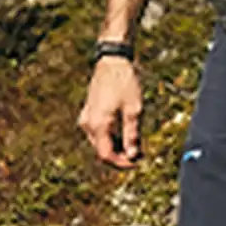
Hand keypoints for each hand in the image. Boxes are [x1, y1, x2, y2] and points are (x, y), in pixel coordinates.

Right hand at [79, 60, 142, 174]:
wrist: (112, 61)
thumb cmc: (124, 82)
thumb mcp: (134, 109)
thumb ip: (132, 134)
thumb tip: (133, 155)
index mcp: (98, 125)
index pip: (106, 155)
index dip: (121, 163)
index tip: (136, 163)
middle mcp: (88, 124)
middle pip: (102, 150)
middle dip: (120, 155)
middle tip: (138, 155)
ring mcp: (87, 117)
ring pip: (99, 141)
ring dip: (115, 146)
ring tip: (134, 144)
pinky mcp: (89, 112)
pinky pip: (98, 131)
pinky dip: (110, 136)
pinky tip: (125, 132)